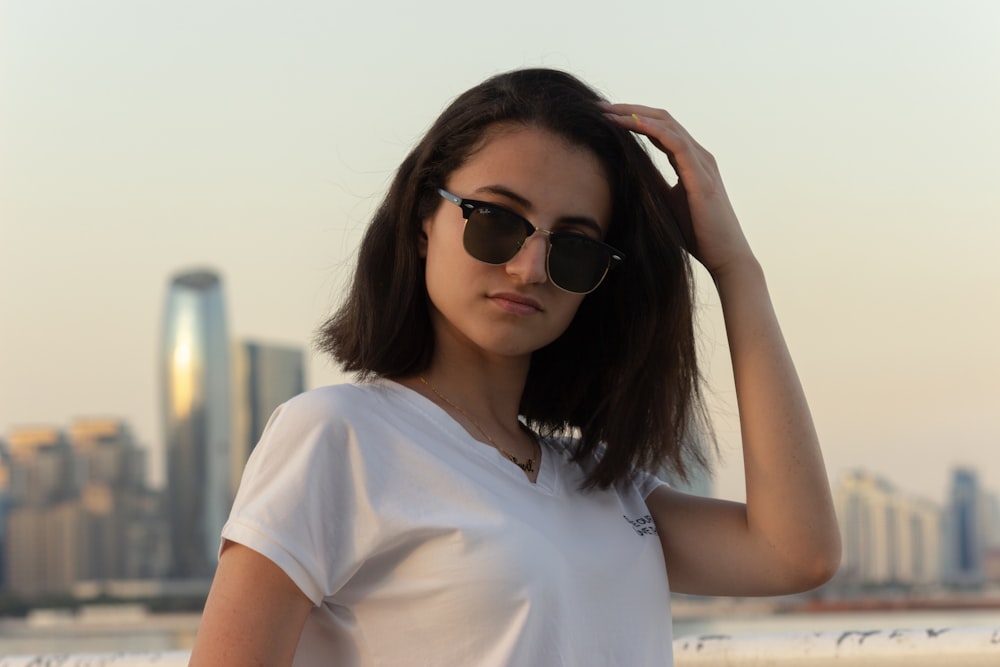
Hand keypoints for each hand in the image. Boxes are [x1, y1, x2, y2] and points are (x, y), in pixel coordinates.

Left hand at [601, 102, 754, 277]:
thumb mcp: (666, 204)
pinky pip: (676, 144)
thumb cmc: (697, 234)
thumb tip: (625, 175)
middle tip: (599, 108)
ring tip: (608, 113)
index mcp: (690, 161)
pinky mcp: (702, 177)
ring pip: (668, 125)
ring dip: (635, 115)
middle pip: (662, 119)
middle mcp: (698, 156)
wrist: (725, 256)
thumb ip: (652, 185)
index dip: (632, 119)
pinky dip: (652, 130)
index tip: (604, 116)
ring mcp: (702, 163)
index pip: (660, 129)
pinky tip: (630, 125)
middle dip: (629, 110)